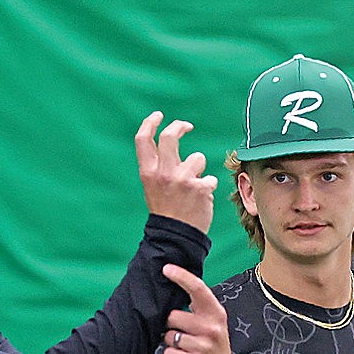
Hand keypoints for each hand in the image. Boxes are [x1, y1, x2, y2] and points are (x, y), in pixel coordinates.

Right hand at [135, 111, 217, 233]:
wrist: (175, 237)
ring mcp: (182, 180)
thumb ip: (159, 166)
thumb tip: (171, 141)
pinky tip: (201, 201)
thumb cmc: (166, 211)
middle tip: (186, 127)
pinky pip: (210, 179)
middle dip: (179, 126)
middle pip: (170, 136)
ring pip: (198, 158)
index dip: (150, 123)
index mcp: (148, 173)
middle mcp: (164, 173)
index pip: (143, 139)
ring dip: (199, 170)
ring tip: (194, 188)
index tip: (159, 116)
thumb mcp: (153, 187)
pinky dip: (208, 189)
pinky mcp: (200, 188)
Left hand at [160, 264, 230, 353]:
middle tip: (182, 333)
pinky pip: (169, 353)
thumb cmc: (209, 342)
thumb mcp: (211, 322)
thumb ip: (197, 307)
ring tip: (185, 347)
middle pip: (173, 316)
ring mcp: (204, 346)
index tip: (166, 269)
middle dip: (171, 325)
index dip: (181, 277)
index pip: (198, 289)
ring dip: (171, 342)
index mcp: (216, 313)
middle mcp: (212, 328)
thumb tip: (170, 290)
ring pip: (169, 336)